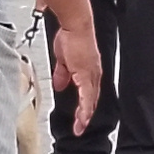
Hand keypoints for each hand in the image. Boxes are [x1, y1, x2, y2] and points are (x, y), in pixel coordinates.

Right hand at [48, 19, 104, 136]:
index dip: (85, 106)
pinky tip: (83, 116)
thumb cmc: (71, 37)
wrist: (75, 25)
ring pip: (91, 100)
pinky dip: (85, 107)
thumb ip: (62, 74)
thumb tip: (59, 85)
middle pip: (92, 99)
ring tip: (80, 126)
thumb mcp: (63, 60)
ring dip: (86, 115)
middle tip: (80, 127)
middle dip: (86, 115)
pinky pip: (87, 95)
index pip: (89, 93)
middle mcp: (93, 74)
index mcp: (89, 71)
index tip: (80, 118)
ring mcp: (91, 74)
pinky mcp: (86, 74)